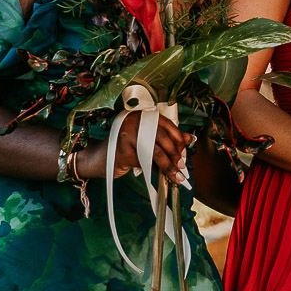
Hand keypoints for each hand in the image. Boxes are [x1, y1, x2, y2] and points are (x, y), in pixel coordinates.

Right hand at [74, 115, 193, 182]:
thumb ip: (166, 137)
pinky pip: (146, 162)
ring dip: (168, 165)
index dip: (178, 138)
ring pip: (155, 151)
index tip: (185, 150)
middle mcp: (133, 122)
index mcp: (141, 115)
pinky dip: (156, 170)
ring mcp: (126, 136)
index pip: (166, 124)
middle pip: (162, 138)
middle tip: (181, 165)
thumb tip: (190, 139)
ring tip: (176, 174)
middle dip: (175, 153)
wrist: (100, 159)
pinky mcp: (123, 152)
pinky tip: (162, 176)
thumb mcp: (146, 139)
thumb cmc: (126, 148)